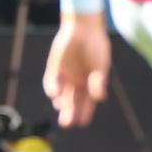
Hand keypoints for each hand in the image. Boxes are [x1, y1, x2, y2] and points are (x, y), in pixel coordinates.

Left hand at [43, 12, 110, 127]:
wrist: (83, 28)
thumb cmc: (96, 47)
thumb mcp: (100, 65)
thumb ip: (98, 81)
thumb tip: (100, 98)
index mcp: (90, 86)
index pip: (86, 105)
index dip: (84, 114)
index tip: (82, 122)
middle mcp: (77, 84)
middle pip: (72, 103)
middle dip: (70, 113)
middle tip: (67, 123)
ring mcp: (65, 77)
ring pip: (60, 95)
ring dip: (61, 102)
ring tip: (62, 107)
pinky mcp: (54, 69)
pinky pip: (51, 82)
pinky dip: (52, 88)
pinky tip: (55, 93)